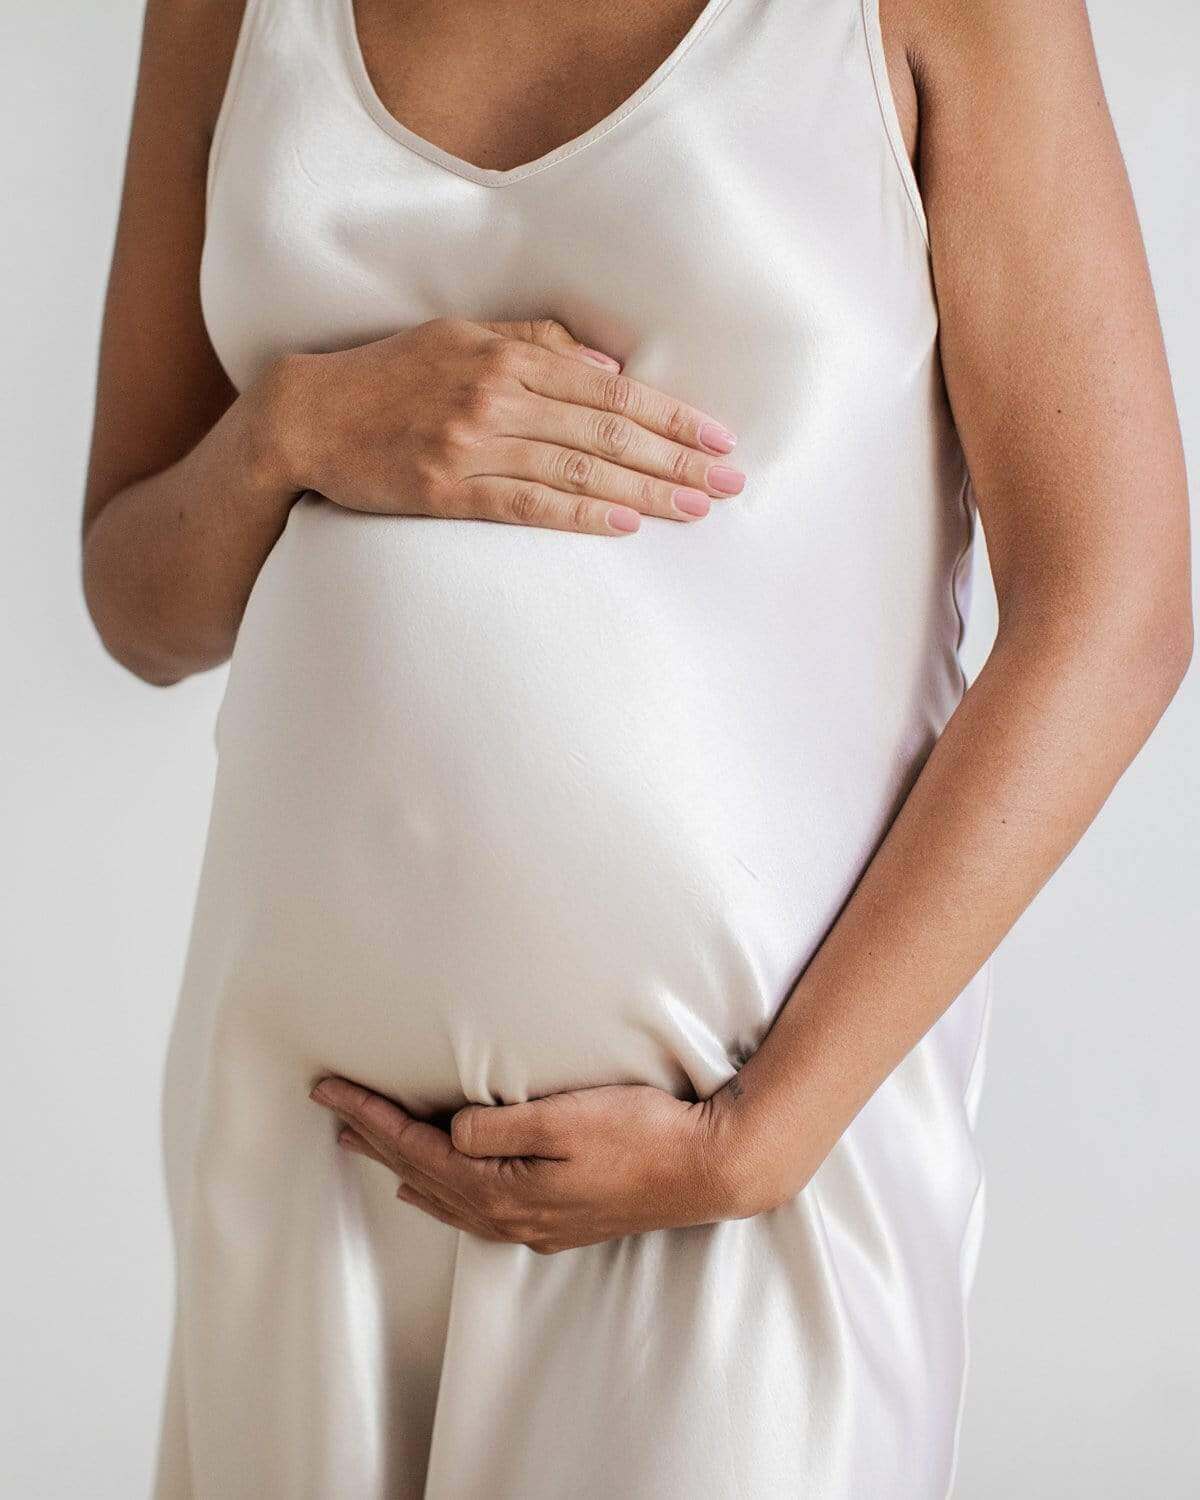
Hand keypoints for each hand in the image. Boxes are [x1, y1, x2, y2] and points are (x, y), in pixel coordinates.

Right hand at [278, 316, 744, 535]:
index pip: (608, 388)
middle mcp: (494, 396)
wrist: (307, 418)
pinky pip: (527, 504)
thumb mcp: (458, 337)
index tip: (716, 436)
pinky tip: (624, 524)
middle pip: (605, 428)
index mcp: (504, 355)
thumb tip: (606, 366)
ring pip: (577, 467)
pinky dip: (579, 513)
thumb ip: (533, 344)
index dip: (668, 414)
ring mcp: (469, 444)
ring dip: (643, 490)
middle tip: (728, 480)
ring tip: (695, 507)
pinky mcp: (445, 490)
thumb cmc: (389, 377)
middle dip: (675, 457)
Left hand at [309, 1075, 784, 1252]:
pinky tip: (437, 1190)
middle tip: (332, 1111)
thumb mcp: (566, 1118)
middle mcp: (510, 1214)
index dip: (370, 1117)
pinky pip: (476, 1211)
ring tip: (369, 1147)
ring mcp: (534, 1223)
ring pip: (446, 1197)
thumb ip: (500, 1128)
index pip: (417, 1148)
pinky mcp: (557, 1220)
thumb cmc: (642, 1134)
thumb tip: (448, 1133)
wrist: (707, 1168)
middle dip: (375, 1140)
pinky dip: (442, 1195)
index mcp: (504, 1188)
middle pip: (422, 1175)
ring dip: (403, 1168)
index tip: (329, 1091)